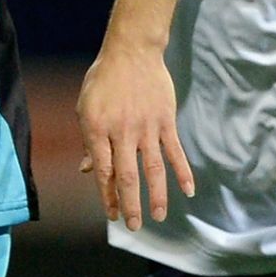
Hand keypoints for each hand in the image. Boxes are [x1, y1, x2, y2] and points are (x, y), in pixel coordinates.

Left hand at [76, 47, 193, 230]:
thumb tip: (86, 169)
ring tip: (158, 217)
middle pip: (127, 176)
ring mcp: (146, 127)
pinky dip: (183, 172)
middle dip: (130, 204)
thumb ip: (88, 140)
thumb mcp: (86, 107)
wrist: (131, 51)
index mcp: (97, 129)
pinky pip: (175, 152)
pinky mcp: (165, 121)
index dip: (107, 195)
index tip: (111, 214)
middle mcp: (121, 132)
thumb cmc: (104, 80)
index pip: (103, 171)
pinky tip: (189, 191)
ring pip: (153, 169)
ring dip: (157, 196)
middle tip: (133, 225)